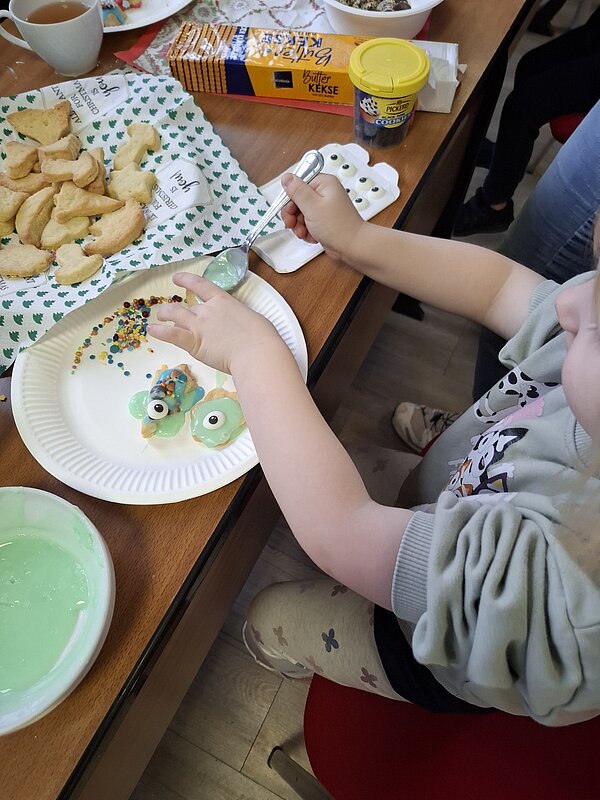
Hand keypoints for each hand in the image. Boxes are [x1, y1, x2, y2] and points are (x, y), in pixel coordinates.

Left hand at [146, 272, 283, 374]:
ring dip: (164, 316)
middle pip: (186, 306)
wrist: (256, 352)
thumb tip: (238, 327)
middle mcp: (208, 310)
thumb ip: (239, 320)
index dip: (187, 280)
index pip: (201, 285)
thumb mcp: (252, 319)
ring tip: (157, 320)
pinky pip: (171, 334)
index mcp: (223, 301)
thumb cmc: (261, 337)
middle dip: (175, 309)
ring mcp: (199, 325)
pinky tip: (151, 331)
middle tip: (168, 312)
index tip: (176, 278)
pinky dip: (159, 331)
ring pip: (174, 315)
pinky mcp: (194, 342)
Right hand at [280, 172, 365, 261]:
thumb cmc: (338, 227)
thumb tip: (286, 177)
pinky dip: (306, 231)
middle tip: (292, 223)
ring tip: (303, 232)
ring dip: (298, 225)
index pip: (298, 184)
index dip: (290, 197)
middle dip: (293, 214)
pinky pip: (307, 223)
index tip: (288, 209)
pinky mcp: (323, 220)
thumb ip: (297, 191)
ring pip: (300, 213)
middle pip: (297, 200)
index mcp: (324, 184)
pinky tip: (310, 236)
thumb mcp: (312, 206)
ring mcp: (323, 208)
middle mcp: (324, 194)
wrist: (352, 246)